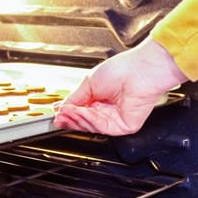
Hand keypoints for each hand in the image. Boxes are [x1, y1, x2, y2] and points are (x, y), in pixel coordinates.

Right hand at [54, 37, 187, 135]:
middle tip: (59, 114)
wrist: (140, 71)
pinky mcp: (124, 127)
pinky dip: (89, 120)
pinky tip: (81, 112)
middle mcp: (108, 110)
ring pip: (91, 126)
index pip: (81, 112)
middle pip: (84, 122)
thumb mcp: (89, 83)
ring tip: (68, 110)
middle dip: (70, 118)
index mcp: (101, 98)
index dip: (69, 114)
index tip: (57, 113)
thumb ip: (75, 98)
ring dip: (77, 118)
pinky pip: (102, 128)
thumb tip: (62, 108)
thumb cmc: (122, 70)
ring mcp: (116, 119)